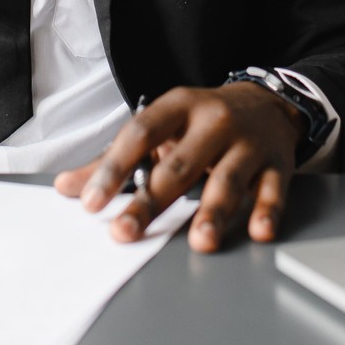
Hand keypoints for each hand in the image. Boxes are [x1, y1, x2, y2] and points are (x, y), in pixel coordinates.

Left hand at [53, 84, 303, 253]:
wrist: (267, 103)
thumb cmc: (203, 121)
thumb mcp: (161, 127)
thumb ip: (114, 158)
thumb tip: (67, 187)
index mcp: (177, 107)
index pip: (139, 134)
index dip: (113, 168)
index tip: (92, 202)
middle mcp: (213, 120)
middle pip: (180, 163)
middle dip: (152, 200)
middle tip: (127, 231)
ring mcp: (248, 142)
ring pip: (228, 178)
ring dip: (213, 211)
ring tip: (200, 241)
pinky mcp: (277, 163)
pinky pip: (273, 189)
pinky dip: (268, 211)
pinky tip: (258, 230)